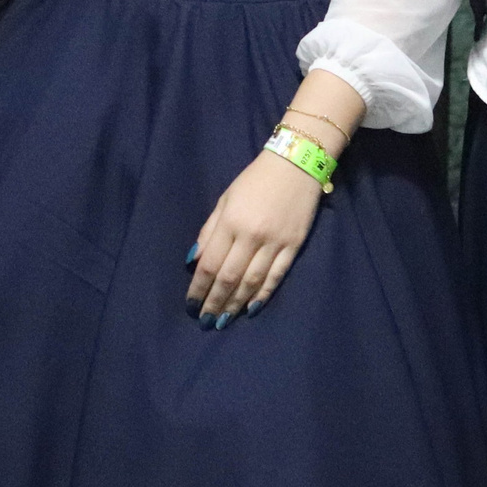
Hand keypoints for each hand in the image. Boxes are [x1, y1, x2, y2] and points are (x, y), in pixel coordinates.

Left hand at [186, 149, 322, 326]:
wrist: (295, 164)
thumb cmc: (253, 181)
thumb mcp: (225, 199)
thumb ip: (209, 230)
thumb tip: (194, 261)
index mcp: (230, 222)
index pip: (209, 264)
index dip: (199, 288)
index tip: (191, 304)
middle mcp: (251, 236)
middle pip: (229, 278)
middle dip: (215, 303)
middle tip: (205, 321)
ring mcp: (275, 243)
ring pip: (252, 282)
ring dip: (236, 305)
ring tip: (224, 321)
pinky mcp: (293, 247)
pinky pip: (275, 277)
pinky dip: (262, 296)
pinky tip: (251, 309)